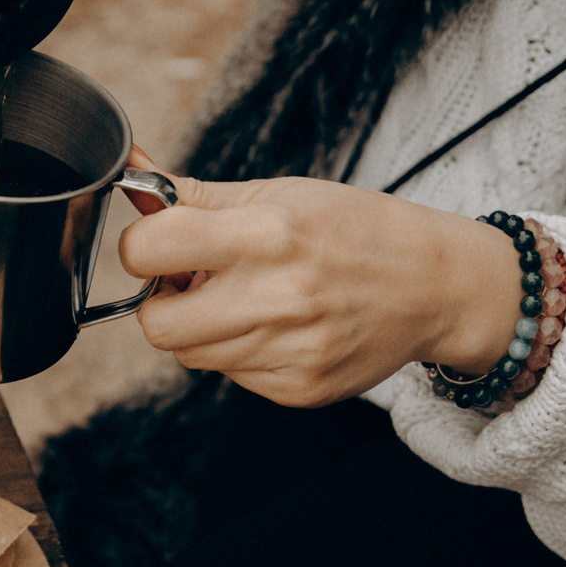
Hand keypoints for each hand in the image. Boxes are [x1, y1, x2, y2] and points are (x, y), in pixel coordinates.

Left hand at [115, 171, 524, 407]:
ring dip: (203, 328)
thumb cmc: (356, 229)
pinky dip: (243, 353)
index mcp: (268, 235)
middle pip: (156, 324)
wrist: (436, 285)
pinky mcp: (299, 389)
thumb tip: (129, 177)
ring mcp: (289, 352)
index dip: (144, 246)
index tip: (165, 243)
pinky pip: (232, 377)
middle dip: (165, 301)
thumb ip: (194, 196)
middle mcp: (277, 299)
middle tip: (200, 281)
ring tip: (250, 299)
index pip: (146, 252)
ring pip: (190, 354)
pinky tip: (282, 327)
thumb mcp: (278, 193)